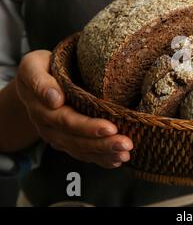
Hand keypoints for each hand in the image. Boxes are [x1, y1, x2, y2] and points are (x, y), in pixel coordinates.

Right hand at [15, 50, 132, 167]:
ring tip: (125, 153)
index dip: (87, 126)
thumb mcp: (34, 64)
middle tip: (125, 143)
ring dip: (103, 152)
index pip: (64, 118)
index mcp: (39, 102)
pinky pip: (81, 152)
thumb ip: (40, 80)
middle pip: (74, 136)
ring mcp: (54, 133)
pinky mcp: (64, 139)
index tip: (110, 127)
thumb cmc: (44, 66)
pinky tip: (117, 160)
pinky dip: (100, 158)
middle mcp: (44, 121)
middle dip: (102, 142)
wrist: (36, 80)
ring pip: (78, 148)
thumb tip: (55, 99)